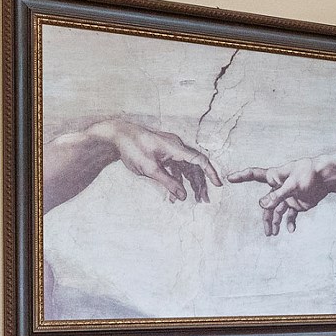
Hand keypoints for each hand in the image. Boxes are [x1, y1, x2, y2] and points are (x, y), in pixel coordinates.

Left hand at [96, 120, 222, 202]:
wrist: (117, 135)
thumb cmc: (132, 148)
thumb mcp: (150, 169)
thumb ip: (168, 183)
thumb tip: (184, 196)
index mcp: (176, 148)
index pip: (200, 160)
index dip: (211, 173)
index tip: (219, 185)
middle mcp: (177, 147)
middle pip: (195, 166)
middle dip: (200, 184)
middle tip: (203, 200)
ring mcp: (170, 150)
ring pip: (186, 168)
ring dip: (189, 184)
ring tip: (192, 199)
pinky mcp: (164, 153)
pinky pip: (175, 168)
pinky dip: (176, 180)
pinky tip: (174, 195)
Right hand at [227, 150, 335, 235]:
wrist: (327, 178)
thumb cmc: (309, 174)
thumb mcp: (293, 185)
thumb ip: (278, 195)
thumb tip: (262, 205)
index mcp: (275, 177)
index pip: (254, 175)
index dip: (242, 176)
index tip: (229, 177)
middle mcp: (278, 188)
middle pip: (266, 204)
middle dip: (266, 218)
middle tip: (268, 232)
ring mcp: (287, 196)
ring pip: (277, 212)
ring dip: (275, 223)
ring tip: (273, 234)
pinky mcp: (296, 203)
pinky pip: (290, 215)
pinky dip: (289, 223)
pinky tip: (291, 230)